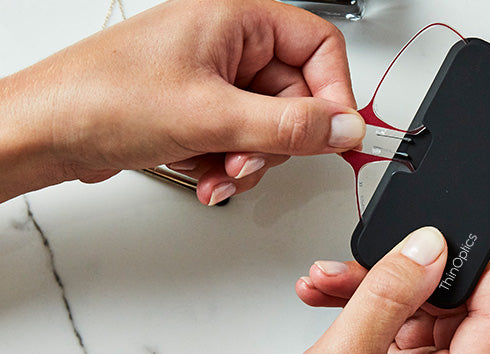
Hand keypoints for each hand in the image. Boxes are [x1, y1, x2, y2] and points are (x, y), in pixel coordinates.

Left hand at [0, 0, 363, 203]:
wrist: (39, 132)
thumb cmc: (99, 98)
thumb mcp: (212, 116)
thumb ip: (290, 126)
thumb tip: (345, 129)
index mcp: (236, 20)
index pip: (318, 46)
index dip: (333, 92)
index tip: (333, 133)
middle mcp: (227, 44)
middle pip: (295, 95)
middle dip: (276, 140)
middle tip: (252, 159)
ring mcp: (211, 79)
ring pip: (268, 126)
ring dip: (249, 160)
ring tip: (217, 170)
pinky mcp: (196, 110)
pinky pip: (238, 140)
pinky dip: (227, 165)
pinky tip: (203, 174)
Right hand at [295, 227, 489, 352]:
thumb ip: (386, 300)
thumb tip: (425, 250)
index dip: (484, 267)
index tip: (459, 234)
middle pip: (451, 308)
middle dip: (404, 273)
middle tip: (370, 259)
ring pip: (415, 314)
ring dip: (371, 287)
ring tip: (329, 279)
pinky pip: (390, 329)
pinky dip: (361, 307)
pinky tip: (329, 295)